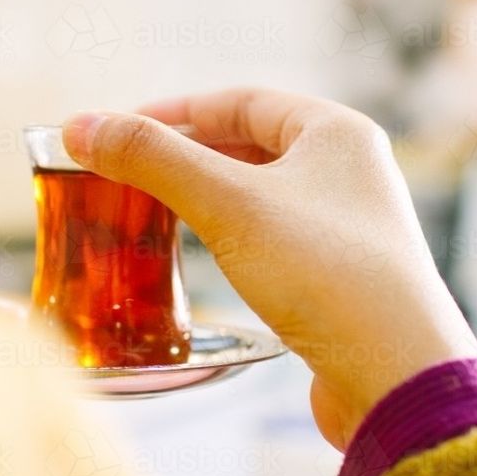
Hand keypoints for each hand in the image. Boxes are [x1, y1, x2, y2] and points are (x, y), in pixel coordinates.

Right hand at [63, 88, 476, 448]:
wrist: (395, 375)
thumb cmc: (326, 275)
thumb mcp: (229, 205)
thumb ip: (153, 160)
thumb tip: (81, 125)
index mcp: (337, 132)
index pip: (242, 100)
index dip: (176, 110)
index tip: (123, 128)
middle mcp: (349, 170)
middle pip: (250, 144)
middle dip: (187, 153)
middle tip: (131, 169)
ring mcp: (347, 223)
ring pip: (260, 192)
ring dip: (207, 194)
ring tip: (154, 207)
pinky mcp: (339, 272)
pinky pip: (272, 234)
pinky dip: (230, 232)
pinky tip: (202, 251)